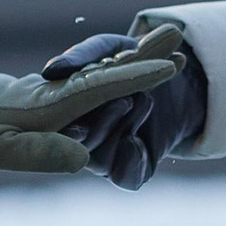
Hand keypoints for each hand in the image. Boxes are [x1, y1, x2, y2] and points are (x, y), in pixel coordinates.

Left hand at [0, 25, 186, 173]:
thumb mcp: (0, 152)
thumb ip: (40, 154)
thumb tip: (83, 159)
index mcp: (53, 104)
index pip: (104, 87)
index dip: (137, 76)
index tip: (170, 65)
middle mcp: (61, 90)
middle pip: (111, 72)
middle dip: (143, 54)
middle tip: (176, 33)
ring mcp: (59, 89)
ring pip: (105, 71)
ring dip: (135, 55)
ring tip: (166, 37)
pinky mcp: (54, 92)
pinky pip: (94, 77)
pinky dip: (119, 66)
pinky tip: (134, 59)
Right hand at [45, 28, 208, 189]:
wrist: (173, 69)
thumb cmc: (130, 56)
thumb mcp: (107, 48)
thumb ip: (81, 57)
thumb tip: (51, 70)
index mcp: (65, 111)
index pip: (57, 124)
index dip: (63, 122)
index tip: (73, 116)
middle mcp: (81, 139)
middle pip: (79, 146)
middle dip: (102, 121)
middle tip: (126, 98)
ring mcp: (106, 156)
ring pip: (101, 161)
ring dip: (121, 128)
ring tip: (144, 98)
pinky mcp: (134, 169)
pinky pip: (126, 177)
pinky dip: (131, 158)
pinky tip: (136, 139)